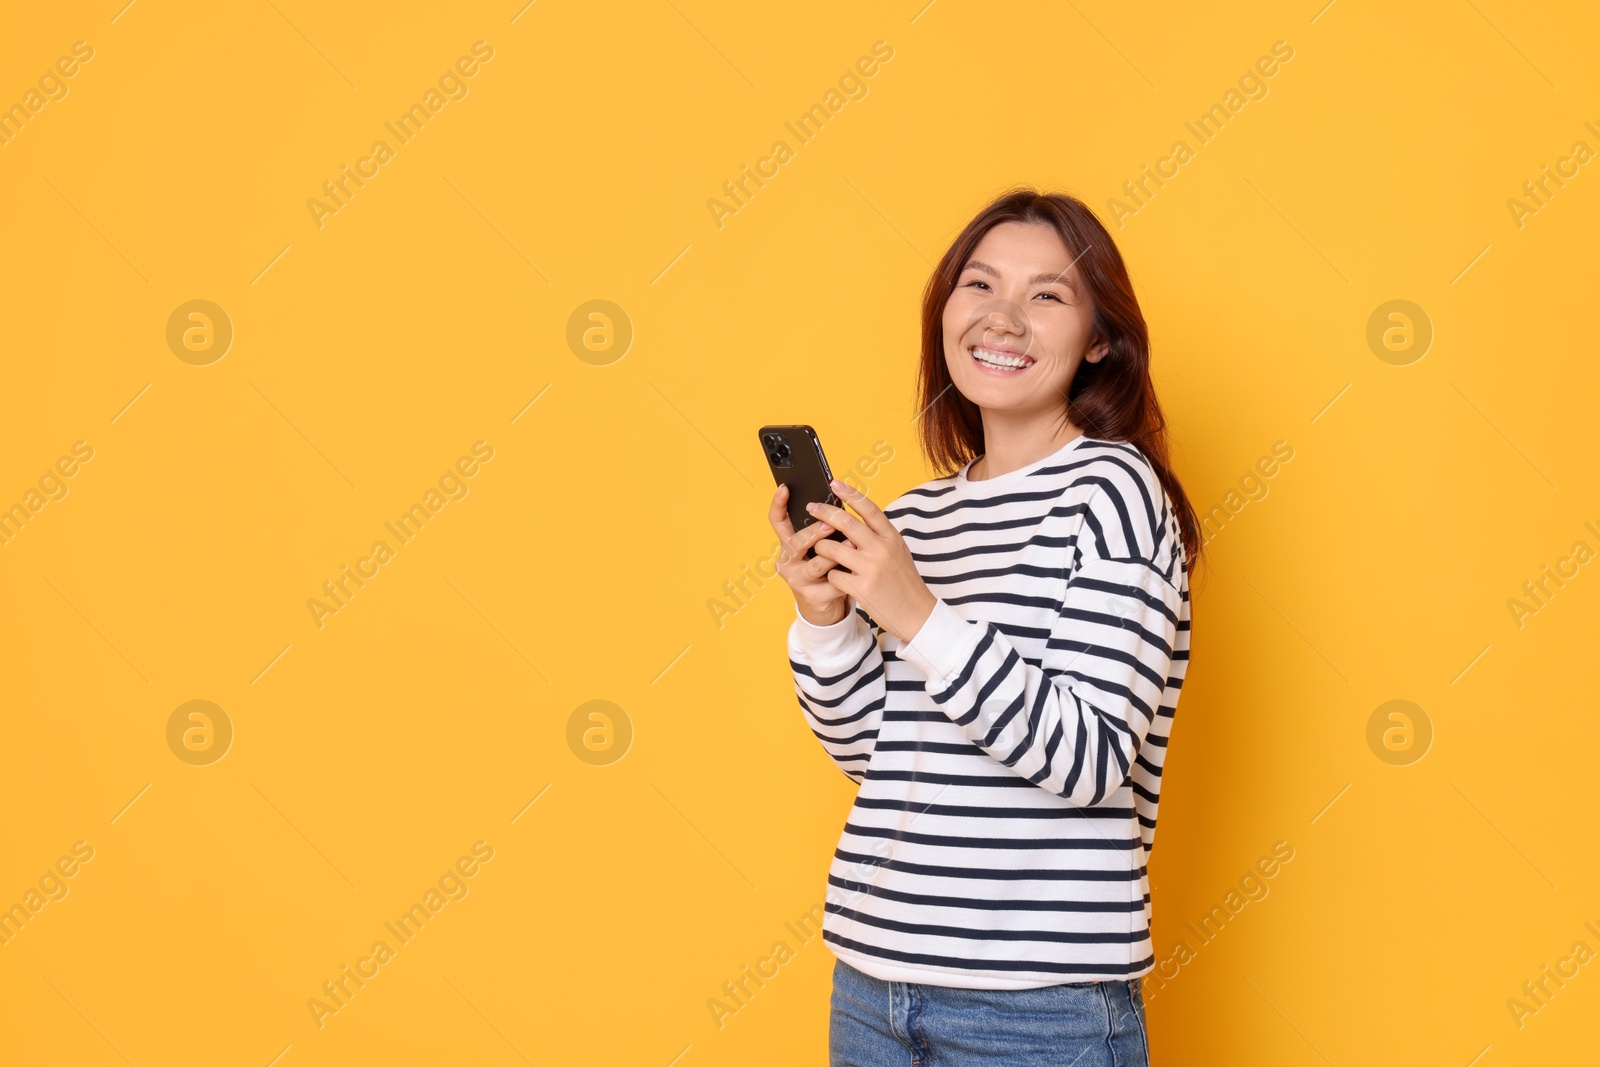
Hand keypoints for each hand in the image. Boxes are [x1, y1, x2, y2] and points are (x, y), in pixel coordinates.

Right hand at [767, 483, 850, 625]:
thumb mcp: (821, 547)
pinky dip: (848, 576)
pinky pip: (833, 584)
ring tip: (852, 545)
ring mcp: (798, 580)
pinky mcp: (812, 597)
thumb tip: (838, 500)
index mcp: (789, 544)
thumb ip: (825, 529)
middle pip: (796, 543)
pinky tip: (859, 571)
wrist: (827, 605)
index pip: (777, 521)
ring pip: (816, 565)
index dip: (778, 504)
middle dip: (813, 533)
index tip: (785, 488)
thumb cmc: (827, 568)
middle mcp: (788, 561)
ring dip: (834, 554)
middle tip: (829, 524)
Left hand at [806, 479, 937, 643]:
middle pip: (846, 522)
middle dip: (824, 512)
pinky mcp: (860, 588)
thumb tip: (854, 519)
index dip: (850, 493)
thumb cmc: (904, 582)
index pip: (868, 508)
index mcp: (892, 538)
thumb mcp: (898, 553)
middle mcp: (881, 549)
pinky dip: (831, 576)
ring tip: (819, 549)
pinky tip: (835, 579)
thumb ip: (879, 536)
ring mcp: (870, 569)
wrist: (917, 614)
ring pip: (832, 548)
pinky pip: (833, 575)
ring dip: (821, 547)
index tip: (834, 484)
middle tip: (811, 507)